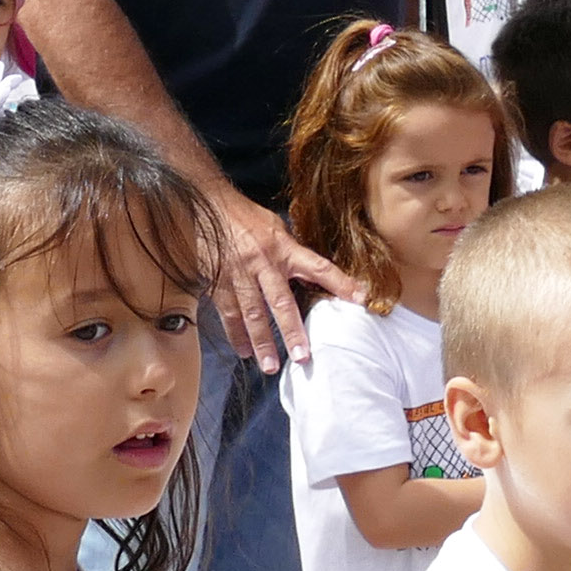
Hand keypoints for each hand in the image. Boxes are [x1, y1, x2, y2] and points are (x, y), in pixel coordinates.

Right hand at [202, 193, 359, 373]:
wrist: (210, 205)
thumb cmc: (248, 217)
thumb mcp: (277, 228)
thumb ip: (293, 254)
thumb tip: (313, 275)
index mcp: (284, 248)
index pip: (318, 267)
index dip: (340, 283)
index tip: (360, 299)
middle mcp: (263, 263)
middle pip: (280, 302)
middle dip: (291, 331)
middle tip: (302, 357)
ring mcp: (239, 274)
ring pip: (251, 314)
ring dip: (261, 342)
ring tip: (269, 366)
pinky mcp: (218, 281)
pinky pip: (228, 312)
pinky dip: (235, 334)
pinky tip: (244, 351)